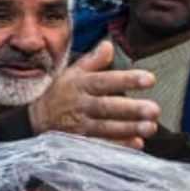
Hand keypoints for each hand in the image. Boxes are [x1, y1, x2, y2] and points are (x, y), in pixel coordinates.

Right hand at [29, 38, 161, 148]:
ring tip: (150, 127)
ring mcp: (79, 126)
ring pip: (105, 128)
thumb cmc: (60, 92)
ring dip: (128, 128)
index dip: (127, 80)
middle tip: (154, 110)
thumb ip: (92, 60)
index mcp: (81, 85)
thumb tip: (109, 45)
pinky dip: (117, 146)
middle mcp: (80, 105)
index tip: (150, 80)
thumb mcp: (72, 73)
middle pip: (107, 107)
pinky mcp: (78, 143)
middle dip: (131, 109)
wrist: (35, 119)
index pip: (105, 81)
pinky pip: (99, 145)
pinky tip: (136, 143)